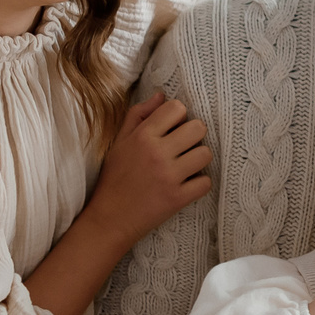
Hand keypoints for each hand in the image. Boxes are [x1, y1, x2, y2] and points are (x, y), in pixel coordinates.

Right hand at [87, 94, 210, 243]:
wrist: (108, 219)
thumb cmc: (114, 178)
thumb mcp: (119, 142)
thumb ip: (139, 115)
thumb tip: (162, 95)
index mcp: (142, 136)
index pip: (177, 108)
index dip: (179, 117)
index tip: (173, 129)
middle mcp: (157, 153)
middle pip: (198, 128)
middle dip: (193, 136)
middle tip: (183, 147)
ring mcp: (169, 176)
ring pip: (206, 154)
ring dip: (198, 159)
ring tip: (185, 166)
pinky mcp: (177, 198)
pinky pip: (206, 182)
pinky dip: (199, 184)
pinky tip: (186, 184)